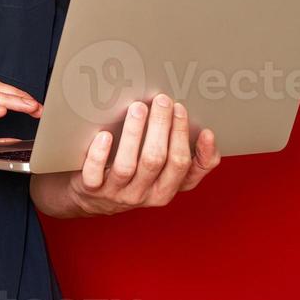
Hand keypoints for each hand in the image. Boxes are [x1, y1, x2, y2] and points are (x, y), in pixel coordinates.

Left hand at [65, 94, 220, 215]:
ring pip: (127, 165)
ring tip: (138, 107)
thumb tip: (208, 135)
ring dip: (134, 133)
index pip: (184, 169)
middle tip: (163, 101)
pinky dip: (100, 154)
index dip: (197, 150)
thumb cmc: (133, 177)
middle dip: (162, 127)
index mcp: (165, 189)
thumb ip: (187, 158)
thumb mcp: (163, 174)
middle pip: (156, 160)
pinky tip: (105, 135)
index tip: (199, 125)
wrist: (91, 198)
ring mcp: (116, 193)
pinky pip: (94, 175)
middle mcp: (143, 194)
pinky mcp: (91, 189)